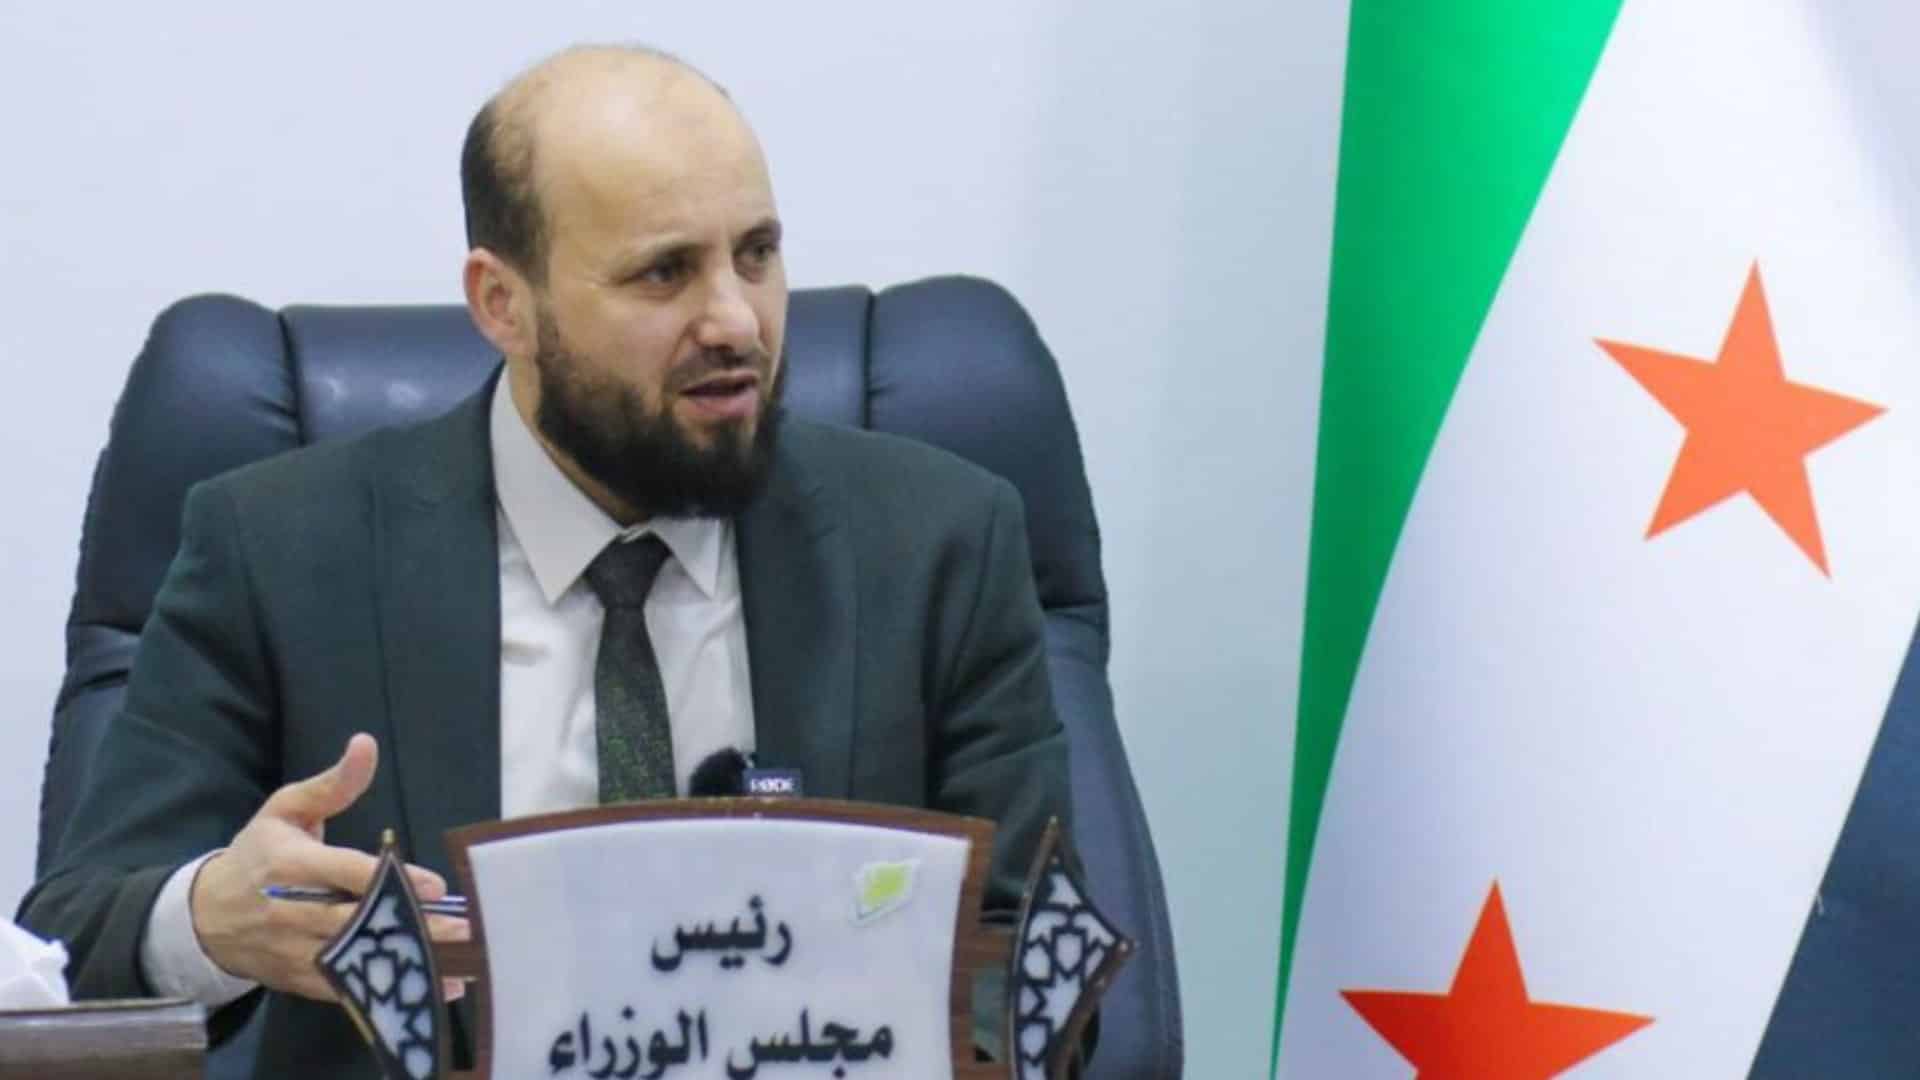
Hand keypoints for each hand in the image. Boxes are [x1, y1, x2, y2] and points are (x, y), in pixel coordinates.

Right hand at [189, 733, 469, 1000]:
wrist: (204, 916)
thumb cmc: (256, 854)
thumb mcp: (285, 810)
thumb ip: (332, 784)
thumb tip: (366, 744)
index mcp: (291, 865)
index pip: (346, 874)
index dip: (391, 881)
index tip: (434, 887)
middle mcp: (292, 912)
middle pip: (358, 923)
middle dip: (411, 926)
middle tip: (463, 928)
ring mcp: (295, 951)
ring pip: (356, 960)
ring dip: (406, 962)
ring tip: (459, 963)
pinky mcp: (300, 979)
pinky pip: (347, 989)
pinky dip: (388, 992)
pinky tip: (432, 988)